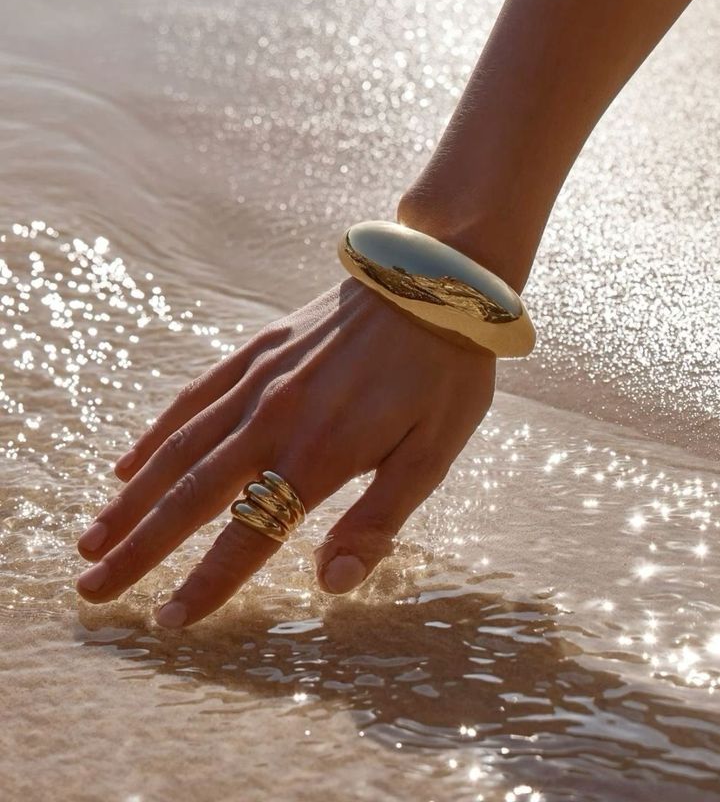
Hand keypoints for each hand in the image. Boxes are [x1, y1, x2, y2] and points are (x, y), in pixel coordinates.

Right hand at [75, 275, 495, 627]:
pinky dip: (156, 433)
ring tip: (92, 538)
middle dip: (139, 548)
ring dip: (132, 498)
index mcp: (320, 454)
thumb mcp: (432, 455)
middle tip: (92, 589)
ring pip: (178, 449)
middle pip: (190, 496)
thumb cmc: (443, 376)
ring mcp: (258, 381)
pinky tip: (129, 462)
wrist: (433, 283)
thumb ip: (377, 521)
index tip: (166, 620)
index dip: (206, 584)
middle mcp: (274, 420)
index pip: (248, 536)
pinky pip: (193, 398)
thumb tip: (329, 583)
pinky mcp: (255, 350)